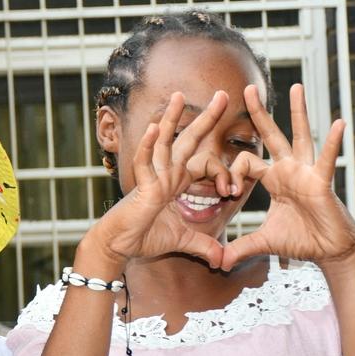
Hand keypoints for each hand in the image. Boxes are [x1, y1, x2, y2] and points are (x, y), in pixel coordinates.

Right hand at [86, 90, 230, 269]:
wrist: (119, 247)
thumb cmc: (144, 239)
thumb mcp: (182, 241)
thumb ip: (202, 245)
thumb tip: (221, 260)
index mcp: (176, 183)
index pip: (203, 162)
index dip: (223, 171)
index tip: (234, 189)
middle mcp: (165, 174)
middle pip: (187, 140)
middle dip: (205, 119)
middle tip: (223, 95)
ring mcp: (152, 178)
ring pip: (162, 143)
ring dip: (170, 119)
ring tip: (178, 96)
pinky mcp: (141, 188)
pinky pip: (143, 164)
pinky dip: (147, 147)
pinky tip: (151, 129)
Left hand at [221, 84, 354, 270]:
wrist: (328, 251)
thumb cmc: (300, 240)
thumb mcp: (263, 242)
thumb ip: (239, 247)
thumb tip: (217, 262)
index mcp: (273, 179)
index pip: (246, 162)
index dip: (233, 174)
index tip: (229, 193)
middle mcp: (288, 169)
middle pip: (270, 135)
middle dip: (258, 112)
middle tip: (247, 88)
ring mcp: (306, 172)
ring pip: (299, 135)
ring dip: (297, 111)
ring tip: (296, 85)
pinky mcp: (321, 182)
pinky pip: (326, 159)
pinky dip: (332, 143)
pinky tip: (338, 124)